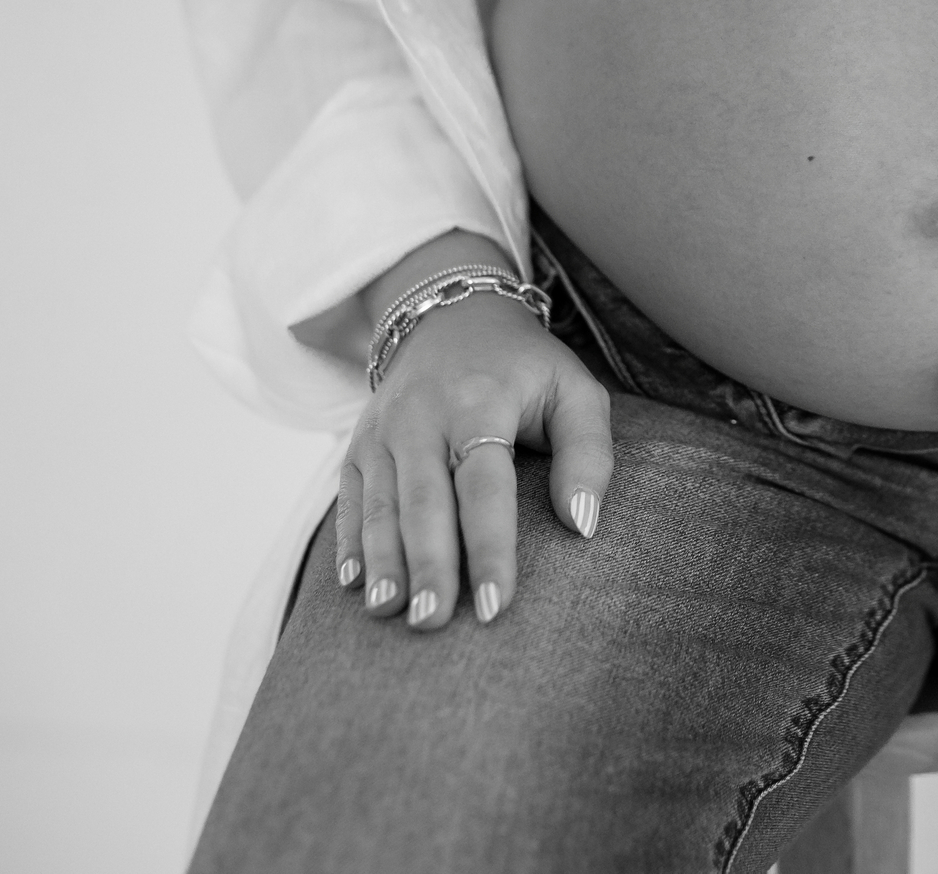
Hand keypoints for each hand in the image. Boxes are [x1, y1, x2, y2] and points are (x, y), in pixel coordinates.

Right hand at [337, 289, 611, 629]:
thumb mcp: (576, 391)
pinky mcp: (358, 444)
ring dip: (384, 563)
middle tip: (434, 622)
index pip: (484, 485)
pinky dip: (349, 543)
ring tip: (391, 614)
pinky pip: (348, 498)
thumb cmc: (526, 368)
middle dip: (428, 565)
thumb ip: (589, 454)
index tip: (495, 605)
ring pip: (379, 505)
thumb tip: (582, 525)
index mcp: (480, 402)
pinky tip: (356, 586)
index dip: (488, 546)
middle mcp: (422, 416)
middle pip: (424, 501)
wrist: (452, 315)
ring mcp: (383, 430)